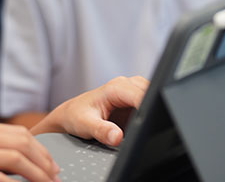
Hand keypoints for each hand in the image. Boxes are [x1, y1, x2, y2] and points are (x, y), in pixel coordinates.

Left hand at [30, 76, 147, 146]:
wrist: (70, 115)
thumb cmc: (75, 116)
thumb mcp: (85, 125)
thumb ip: (101, 130)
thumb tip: (117, 137)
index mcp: (115, 87)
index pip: (141, 94)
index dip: (149, 107)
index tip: (152, 122)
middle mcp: (125, 86)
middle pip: (151, 92)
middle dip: (154, 108)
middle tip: (148, 127)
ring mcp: (131, 93)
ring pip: (152, 97)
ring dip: (152, 110)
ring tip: (143, 126)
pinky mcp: (134, 103)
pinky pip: (149, 105)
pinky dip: (149, 113)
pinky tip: (142, 124)